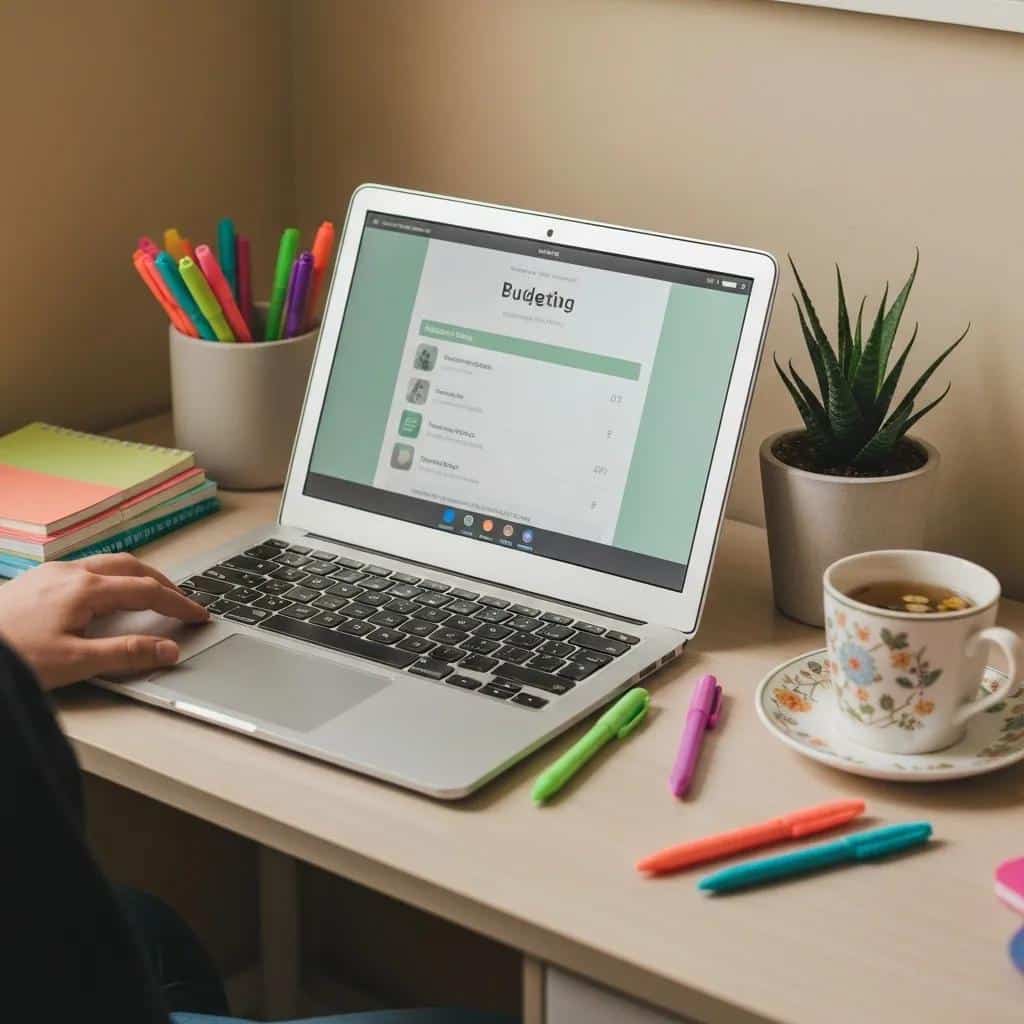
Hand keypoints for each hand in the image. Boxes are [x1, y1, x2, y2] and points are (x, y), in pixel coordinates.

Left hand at [0, 554, 208, 689]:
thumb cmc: (15, 657)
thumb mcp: (76, 663)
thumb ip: (127, 654)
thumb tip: (169, 650)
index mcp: (86, 589)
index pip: (147, 592)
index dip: (179, 604)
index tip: (200, 615)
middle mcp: (71, 573)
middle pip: (131, 567)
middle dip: (162, 583)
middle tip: (182, 602)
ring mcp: (51, 573)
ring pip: (107, 564)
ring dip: (137, 576)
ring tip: (151, 594)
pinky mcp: (35, 581)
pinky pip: (85, 568)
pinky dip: (111, 577)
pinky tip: (106, 595)